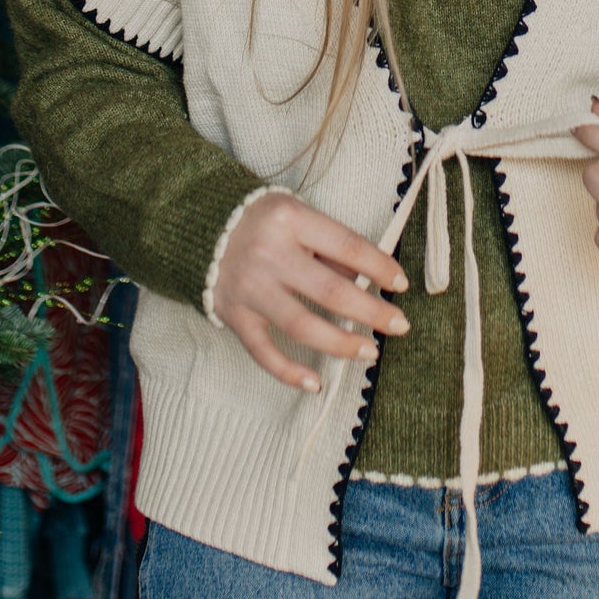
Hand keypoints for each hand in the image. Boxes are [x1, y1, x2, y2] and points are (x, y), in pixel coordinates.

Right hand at [210, 193, 409, 392]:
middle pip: (331, 291)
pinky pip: (263, 352)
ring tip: (371, 351)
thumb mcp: (297, 215)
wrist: (198, 225)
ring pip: (302, 325)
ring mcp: (250, 288)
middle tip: (400, 325)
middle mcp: (269, 254)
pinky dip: (288, 372)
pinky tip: (315, 384)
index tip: (401, 284)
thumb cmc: (261, 220)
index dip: (380, 267)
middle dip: (372, 312)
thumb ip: (329, 246)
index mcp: (290, 220)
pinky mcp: (234, 315)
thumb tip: (366, 281)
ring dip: (341, 344)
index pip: (347, 247)